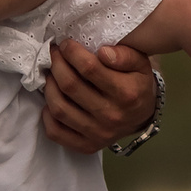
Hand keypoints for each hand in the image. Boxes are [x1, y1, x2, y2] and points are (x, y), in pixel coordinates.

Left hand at [42, 39, 157, 152]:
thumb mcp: (140, 63)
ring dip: (49, 87)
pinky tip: (51, 101)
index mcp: (126, 93)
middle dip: (57, 65)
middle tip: (54, 55)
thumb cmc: (138, 84)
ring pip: (60, 109)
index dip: (72, 53)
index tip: (66, 44)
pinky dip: (47, 115)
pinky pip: (56, 132)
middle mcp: (111, 115)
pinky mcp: (86, 145)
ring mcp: (98, 133)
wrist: (143, 116)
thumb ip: (124, 55)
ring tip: (51, 74)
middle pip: (70, 87)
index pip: (90, 68)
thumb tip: (102, 52)